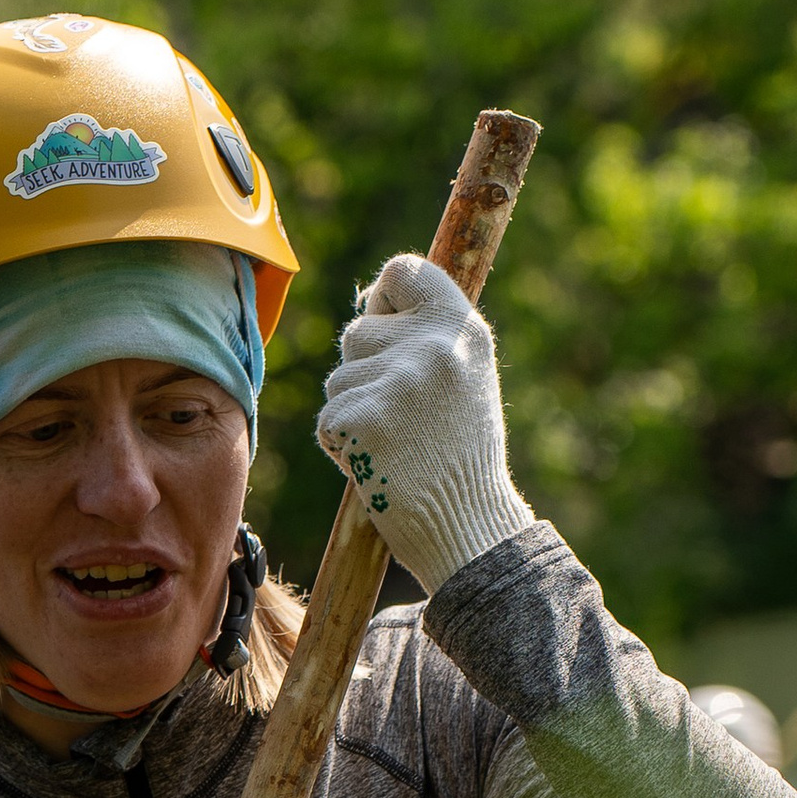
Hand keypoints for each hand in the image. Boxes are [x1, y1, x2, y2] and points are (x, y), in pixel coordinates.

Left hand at [316, 252, 534, 593]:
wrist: (468, 526)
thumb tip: (371, 300)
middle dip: (364, 372)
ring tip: (396, 445)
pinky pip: (328, 419)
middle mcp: (431, 345)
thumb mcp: (466, 377)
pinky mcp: (362, 418)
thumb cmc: (462, 456)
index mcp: (461, 328)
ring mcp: (396, 381)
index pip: (402, 271)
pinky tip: (379, 464)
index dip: (383, 298)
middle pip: (356, 332)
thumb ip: (428, 336)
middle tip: (404, 418)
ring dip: (352, 413)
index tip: (386, 325)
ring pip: (337, 380)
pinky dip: (341, 446)